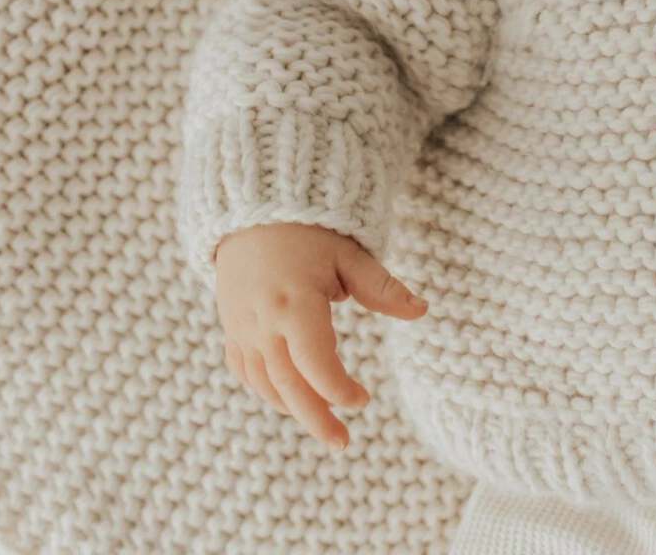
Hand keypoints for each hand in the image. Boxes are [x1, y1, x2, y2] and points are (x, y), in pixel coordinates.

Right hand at [215, 222, 427, 450]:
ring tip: (324, 423)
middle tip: (343, 442)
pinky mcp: (232, 329)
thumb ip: (382, 288)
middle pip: (288, 386)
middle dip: (316, 419)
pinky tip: (291, 399)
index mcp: (295, 303)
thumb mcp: (350, 254)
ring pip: (265, 384)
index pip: (315, 363)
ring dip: (293, 408)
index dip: (339, 389)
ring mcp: (242, 328)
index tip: (364, 399)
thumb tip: (423, 310)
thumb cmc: (309, 231)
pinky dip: (267, 392)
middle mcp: (263, 322)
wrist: (253, 213)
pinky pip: (246, 372)